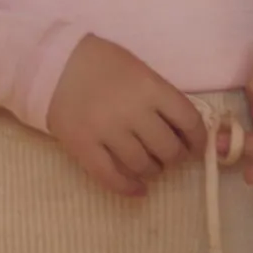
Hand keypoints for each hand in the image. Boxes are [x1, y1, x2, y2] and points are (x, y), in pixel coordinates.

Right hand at [46, 34, 204, 197]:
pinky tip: (138, 191)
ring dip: (152, 171)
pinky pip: (111, 177)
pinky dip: (128, 189)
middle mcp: (133, 111)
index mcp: (151, 87)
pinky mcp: (84, 147)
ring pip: (143, 166)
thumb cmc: (101, 62)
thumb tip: (181, 128)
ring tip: (151, 167)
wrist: (55, 63)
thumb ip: (159, 96)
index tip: (197, 148)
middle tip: (171, 157)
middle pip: (168, 148)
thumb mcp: (138, 68)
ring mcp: (108, 131)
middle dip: (175, 157)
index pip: (188, 120)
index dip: (198, 139)